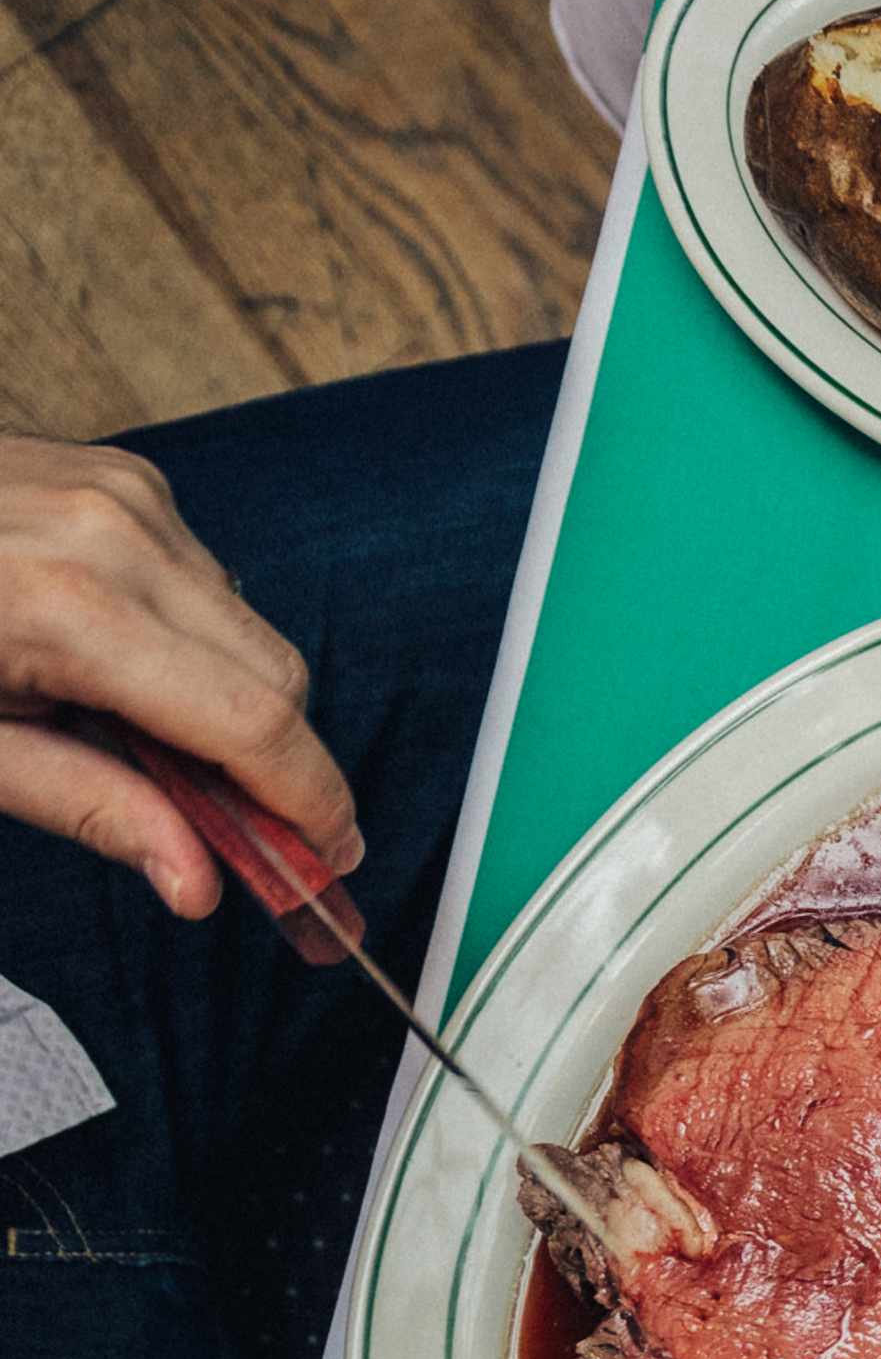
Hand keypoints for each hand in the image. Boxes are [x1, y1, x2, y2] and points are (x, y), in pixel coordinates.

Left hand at [0, 435, 356, 919]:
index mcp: (74, 609)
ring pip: (252, 632)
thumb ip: (86, 806)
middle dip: (276, 766)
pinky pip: (207, 582)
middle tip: (240, 835)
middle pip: (279, 680)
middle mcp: (123, 537)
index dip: (311, 806)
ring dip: (230, 702)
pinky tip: (123, 668)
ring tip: (143, 741)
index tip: (327, 863)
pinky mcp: (127, 479)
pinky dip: (192, 642)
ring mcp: (130, 496)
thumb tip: (195, 880)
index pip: (256, 726)